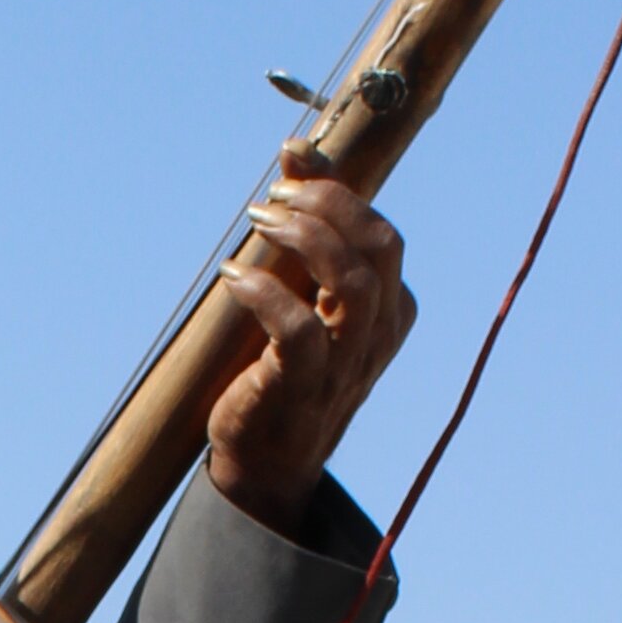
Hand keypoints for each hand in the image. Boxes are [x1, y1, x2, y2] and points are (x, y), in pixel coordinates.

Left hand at [204, 165, 414, 529]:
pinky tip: (233, 276)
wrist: (265, 467)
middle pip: (380, 247)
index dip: (340, 189)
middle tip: (274, 198)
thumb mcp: (303, 296)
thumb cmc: (280, 374)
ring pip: (351, 283)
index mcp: (388, 315)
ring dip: (304, 239)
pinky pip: (299, 331)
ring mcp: (344, 366)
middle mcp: (376, 338)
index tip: (292, 161)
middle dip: (329, 205)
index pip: (383, 235)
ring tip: (258, 222)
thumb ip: (307, 233)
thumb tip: (296, 155)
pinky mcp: (302, 389)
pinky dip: (265, 293)